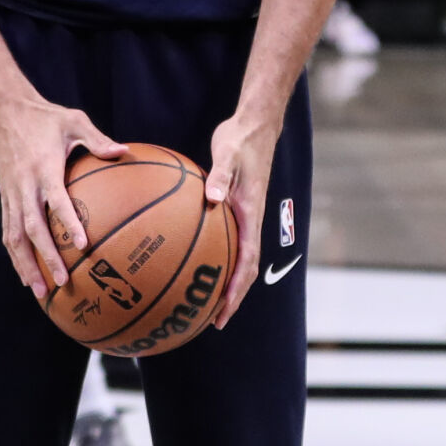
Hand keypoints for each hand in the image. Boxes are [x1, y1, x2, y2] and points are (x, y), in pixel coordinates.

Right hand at [0, 93, 124, 298]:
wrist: (3, 111)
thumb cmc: (44, 116)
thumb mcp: (73, 120)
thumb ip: (97, 139)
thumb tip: (123, 151)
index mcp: (43, 167)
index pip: (56, 200)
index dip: (68, 223)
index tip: (81, 246)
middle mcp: (24, 185)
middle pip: (32, 228)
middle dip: (45, 257)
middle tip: (62, 282)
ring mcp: (11, 193)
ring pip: (14, 236)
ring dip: (25, 265)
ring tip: (39, 291)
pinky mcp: (4, 197)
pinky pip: (7, 230)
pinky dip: (15, 254)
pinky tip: (25, 273)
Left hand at [204, 110, 283, 329]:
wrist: (254, 125)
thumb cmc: (241, 140)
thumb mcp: (228, 155)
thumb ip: (220, 177)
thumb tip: (212, 199)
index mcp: (251, 213)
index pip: (247, 261)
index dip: (236, 290)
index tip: (222, 312)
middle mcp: (250, 220)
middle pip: (245, 269)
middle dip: (231, 297)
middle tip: (212, 321)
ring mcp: (244, 215)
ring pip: (238, 257)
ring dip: (225, 281)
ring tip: (203, 302)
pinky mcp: (235, 207)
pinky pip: (227, 239)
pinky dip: (214, 255)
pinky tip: (192, 258)